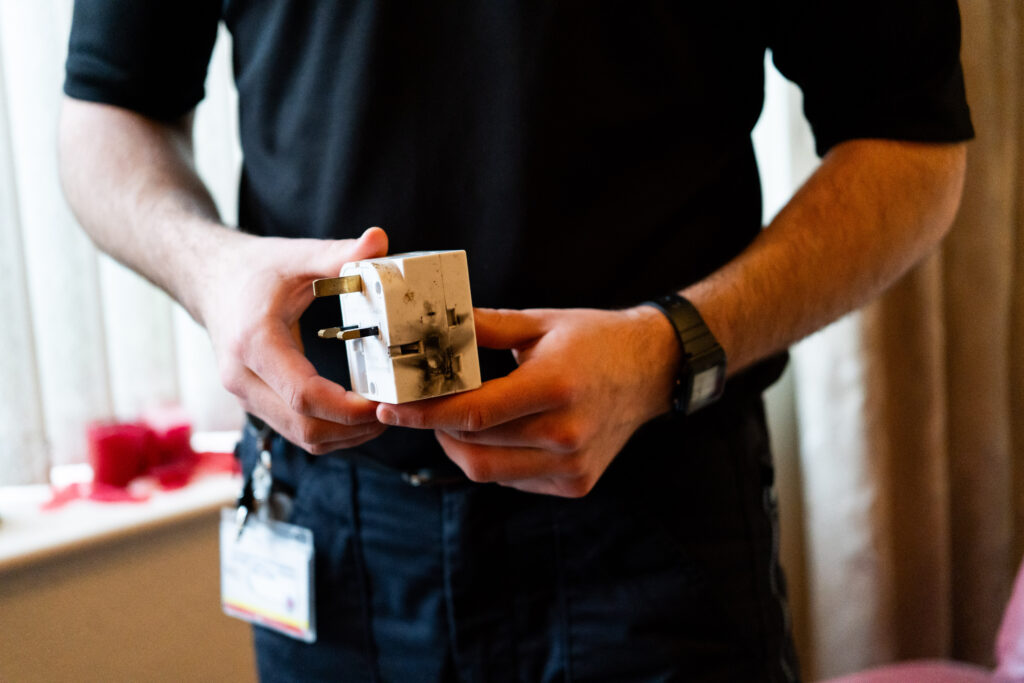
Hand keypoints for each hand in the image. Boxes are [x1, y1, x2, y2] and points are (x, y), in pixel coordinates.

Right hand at [202, 227, 390, 453]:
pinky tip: (358, 415)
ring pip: (300, 436)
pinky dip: (330, 431)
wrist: (210, 280)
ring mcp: (245, 394)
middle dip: (354, 428)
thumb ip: (338, 252)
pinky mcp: (255, 401)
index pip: (304, 396)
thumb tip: (379, 239)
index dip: (348, 408)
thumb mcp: (296, 256)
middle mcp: (242, 377)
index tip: (384, 402)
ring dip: (345, 435)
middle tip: (394, 412)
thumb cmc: (254, 268)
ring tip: (382, 417)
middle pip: (304, 426)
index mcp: (254, 343)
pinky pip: (295, 430)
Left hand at [377, 306, 679, 496]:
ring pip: (489, 471)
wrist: (652, 370)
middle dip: (436, 428)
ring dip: (461, 447)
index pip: (473, 413)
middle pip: (474, 447)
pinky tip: (498, 432)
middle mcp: (566, 434)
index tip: (389, 407)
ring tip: (456, 419)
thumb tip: (429, 324)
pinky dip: (492, 459)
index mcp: (555, 387)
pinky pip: (512, 479)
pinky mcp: (576, 483)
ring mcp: (572, 466)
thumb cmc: (594, 341)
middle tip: (420, 406)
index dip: (423, 413)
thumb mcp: (539, 323)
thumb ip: (482, 327)